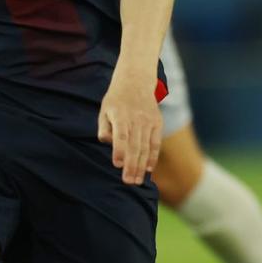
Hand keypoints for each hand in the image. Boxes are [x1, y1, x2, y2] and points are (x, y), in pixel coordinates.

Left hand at [97, 68, 161, 184]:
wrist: (136, 81)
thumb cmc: (116, 100)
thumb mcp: (104, 110)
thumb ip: (104, 127)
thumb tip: (107, 142)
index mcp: (120, 114)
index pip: (121, 135)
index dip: (119, 150)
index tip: (117, 164)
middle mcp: (136, 118)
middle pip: (134, 145)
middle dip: (131, 165)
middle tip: (128, 181)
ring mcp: (148, 121)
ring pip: (145, 147)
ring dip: (141, 165)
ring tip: (137, 181)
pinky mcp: (157, 123)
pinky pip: (155, 143)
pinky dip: (152, 157)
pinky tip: (148, 169)